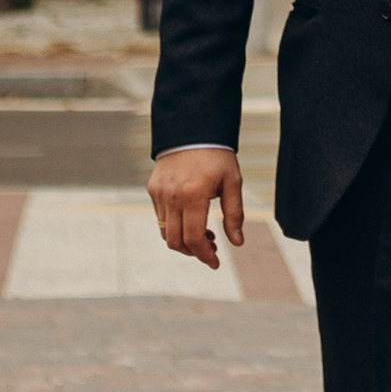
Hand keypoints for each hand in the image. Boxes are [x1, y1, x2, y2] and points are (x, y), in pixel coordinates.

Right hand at [148, 146, 242, 267]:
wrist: (192, 128)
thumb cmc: (217, 155)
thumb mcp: (232, 181)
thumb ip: (234, 214)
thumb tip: (237, 243)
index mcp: (193, 194)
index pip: (193, 238)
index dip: (204, 255)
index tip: (215, 263)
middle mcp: (172, 196)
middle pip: (175, 242)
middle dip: (193, 252)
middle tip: (212, 248)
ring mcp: (159, 193)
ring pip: (165, 232)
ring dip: (183, 240)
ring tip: (204, 233)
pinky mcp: (152, 189)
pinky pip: (161, 217)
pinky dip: (174, 225)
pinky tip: (190, 218)